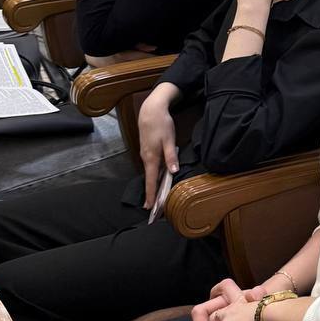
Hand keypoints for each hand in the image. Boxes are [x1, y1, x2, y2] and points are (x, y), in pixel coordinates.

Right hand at [137, 92, 178, 208]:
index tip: (150, 208)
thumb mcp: (169, 139)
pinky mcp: (148, 151)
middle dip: (152, 194)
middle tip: (155, 209)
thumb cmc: (161, 124)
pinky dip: (154, 175)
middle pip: (150, 180)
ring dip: (153, 185)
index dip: (151, 195)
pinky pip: (151, 167)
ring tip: (158, 198)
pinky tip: (159, 180)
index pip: (150, 181)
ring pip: (150, 173)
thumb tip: (173, 171)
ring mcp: (146, 154)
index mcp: (151, 158)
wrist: (150, 110)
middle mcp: (146, 158)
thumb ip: (171, 156)